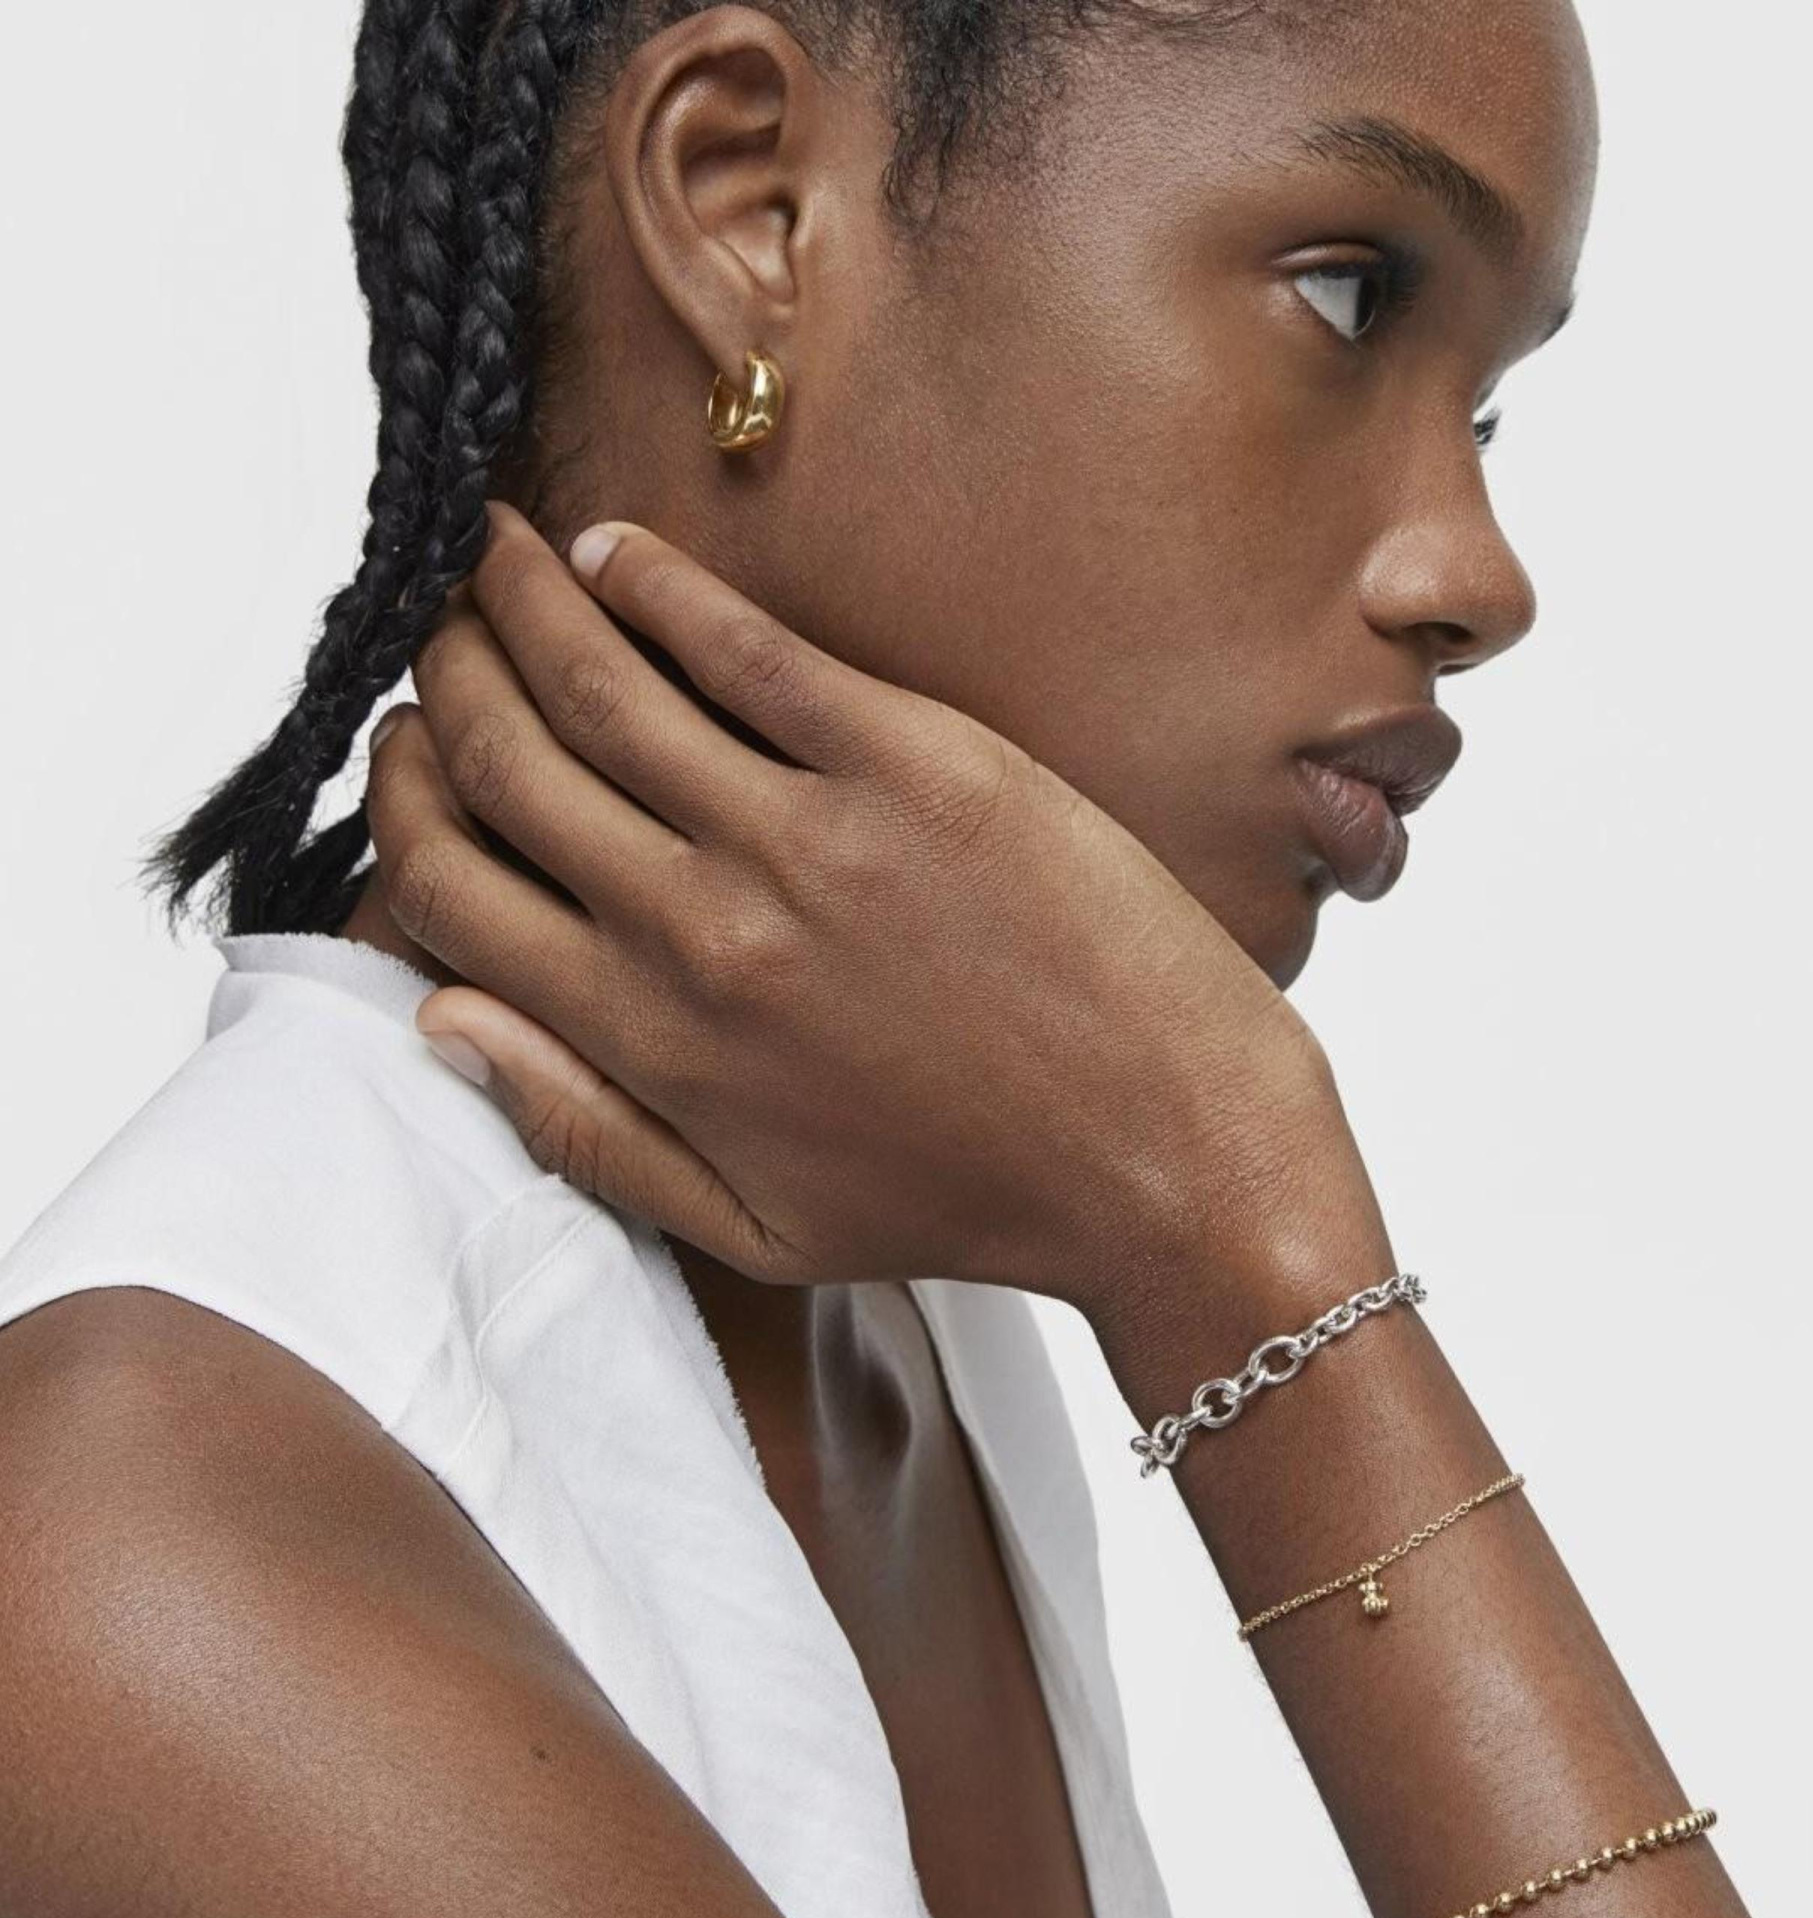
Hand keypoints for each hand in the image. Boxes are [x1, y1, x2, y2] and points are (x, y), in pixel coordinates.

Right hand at [366, 505, 1358, 1324]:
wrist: (1168, 1161)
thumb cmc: (970, 1201)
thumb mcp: (755, 1230)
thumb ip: (586, 1130)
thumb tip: (442, 1020)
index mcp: (656, 1044)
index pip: (453, 892)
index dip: (401, 805)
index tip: (405, 752)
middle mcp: (702, 932)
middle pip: (507, 764)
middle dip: (445, 679)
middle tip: (439, 628)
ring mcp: (806, 837)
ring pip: (600, 683)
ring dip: (518, 597)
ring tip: (493, 549)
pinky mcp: (913, 764)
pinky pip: (743, 646)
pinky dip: (655, 585)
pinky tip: (615, 553)